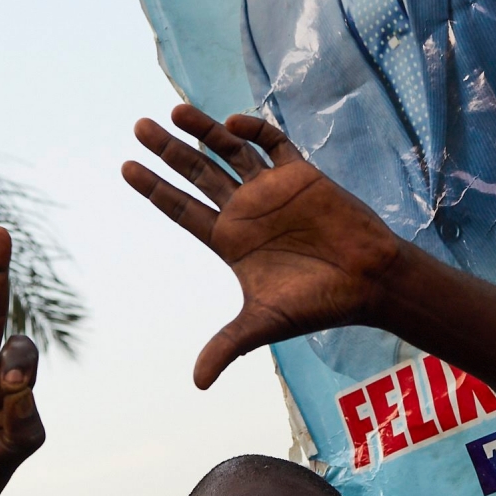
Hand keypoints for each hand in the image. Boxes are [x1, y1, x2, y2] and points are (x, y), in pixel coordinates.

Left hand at [122, 106, 406, 386]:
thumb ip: (228, 345)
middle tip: (137, 127)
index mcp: (229, 241)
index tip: (125, 167)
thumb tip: (198, 383)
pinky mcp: (301, 174)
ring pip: (229, 151)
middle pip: (197, 173)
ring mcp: (272, 189)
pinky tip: (232, 124)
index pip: (182, 209)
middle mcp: (246, 211)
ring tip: (174, 111)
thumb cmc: (319, 303)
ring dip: (203, 131)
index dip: (154, 189)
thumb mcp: (265, 323)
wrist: (369, 282)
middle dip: (168, 150)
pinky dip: (252, 130)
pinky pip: (273, 143)